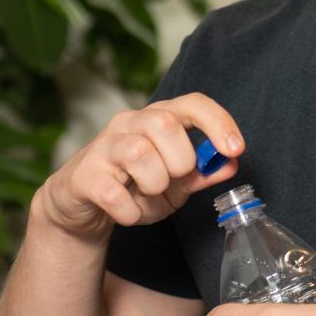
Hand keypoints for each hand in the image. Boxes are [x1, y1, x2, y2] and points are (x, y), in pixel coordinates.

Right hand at [33, 93, 242, 240]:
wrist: (80, 207)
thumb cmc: (132, 188)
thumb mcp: (174, 184)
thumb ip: (201, 174)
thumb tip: (231, 164)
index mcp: (156, 119)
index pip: (192, 103)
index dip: (218, 122)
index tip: (235, 149)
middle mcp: (128, 124)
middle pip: (165, 123)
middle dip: (180, 161)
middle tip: (172, 180)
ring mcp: (103, 147)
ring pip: (140, 154)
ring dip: (154, 185)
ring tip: (147, 194)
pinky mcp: (84, 175)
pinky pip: (115, 194)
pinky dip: (130, 212)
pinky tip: (127, 212)